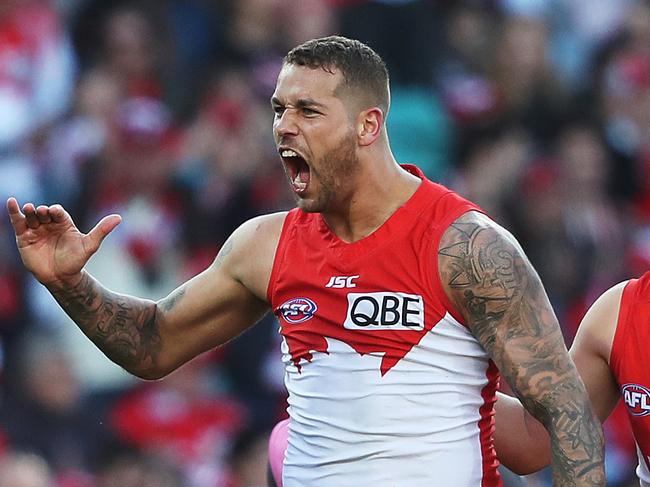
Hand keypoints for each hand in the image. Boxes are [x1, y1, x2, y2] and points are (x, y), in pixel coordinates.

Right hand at [6, 197, 120, 286]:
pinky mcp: (24, 237)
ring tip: (30, 209)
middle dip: (42, 211)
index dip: (56, 211)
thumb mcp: (90, 245)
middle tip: (42, 212)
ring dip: (30, 212)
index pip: (59, 212)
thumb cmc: (76, 261)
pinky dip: (14, 213)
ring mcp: (37, 230)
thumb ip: (102, 230)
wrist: (61, 278)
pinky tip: (11, 202)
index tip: (54, 212)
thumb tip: (119, 217)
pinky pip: (18, 223)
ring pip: (31, 217)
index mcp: (64, 223)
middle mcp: (50, 224)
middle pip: (44, 213)